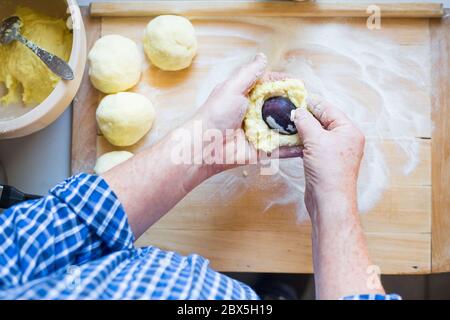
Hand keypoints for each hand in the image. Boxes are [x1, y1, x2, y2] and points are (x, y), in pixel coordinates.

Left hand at [194, 53, 301, 172]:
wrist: (206, 146)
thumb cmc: (216, 114)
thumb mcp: (232, 87)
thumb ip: (249, 73)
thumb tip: (262, 56)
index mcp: (247, 96)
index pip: (270, 86)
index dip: (284, 84)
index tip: (300, 85)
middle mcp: (255, 113)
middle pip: (279, 107)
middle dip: (295, 106)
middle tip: (312, 105)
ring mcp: (260, 132)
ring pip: (283, 127)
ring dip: (298, 126)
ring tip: (317, 123)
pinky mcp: (263, 149)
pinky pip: (281, 148)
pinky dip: (295, 147)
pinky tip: (309, 144)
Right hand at [292, 97, 364, 219]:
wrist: (329, 201)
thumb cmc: (328, 170)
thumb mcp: (316, 140)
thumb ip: (306, 122)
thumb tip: (298, 111)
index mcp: (348, 130)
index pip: (328, 109)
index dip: (311, 103)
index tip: (295, 98)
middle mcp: (344, 139)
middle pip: (321, 121)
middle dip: (303, 117)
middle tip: (286, 111)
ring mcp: (334, 152)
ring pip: (314, 135)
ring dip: (299, 131)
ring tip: (283, 125)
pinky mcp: (323, 162)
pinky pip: (310, 147)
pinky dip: (299, 144)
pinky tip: (287, 142)